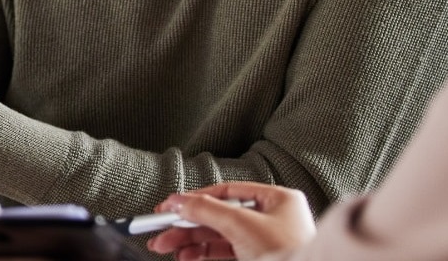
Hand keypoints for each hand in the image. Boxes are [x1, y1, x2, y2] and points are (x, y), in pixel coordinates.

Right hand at [148, 182, 316, 260]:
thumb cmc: (287, 255)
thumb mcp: (243, 226)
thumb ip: (209, 210)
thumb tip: (180, 200)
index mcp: (278, 200)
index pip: (229, 192)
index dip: (197, 197)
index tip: (171, 205)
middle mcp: (273, 218)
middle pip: (221, 215)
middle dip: (188, 224)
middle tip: (159, 230)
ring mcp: (266, 242)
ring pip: (220, 236)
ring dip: (191, 241)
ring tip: (165, 246)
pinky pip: (226, 253)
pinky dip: (204, 254)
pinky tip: (185, 256)